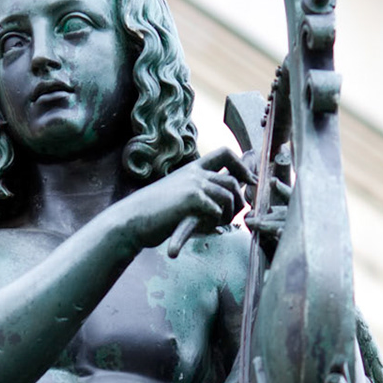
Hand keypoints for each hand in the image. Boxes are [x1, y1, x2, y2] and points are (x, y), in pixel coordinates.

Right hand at [114, 149, 251, 254]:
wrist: (132, 219)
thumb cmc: (154, 213)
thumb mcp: (178, 198)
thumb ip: (199, 198)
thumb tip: (221, 214)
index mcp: (192, 169)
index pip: (225, 153)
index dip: (242, 166)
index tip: (250, 181)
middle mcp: (195, 173)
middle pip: (233, 180)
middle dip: (239, 201)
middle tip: (234, 217)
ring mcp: (194, 184)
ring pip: (229, 196)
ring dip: (229, 215)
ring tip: (218, 226)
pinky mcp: (192, 199)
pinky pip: (218, 210)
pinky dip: (215, 222)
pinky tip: (205, 228)